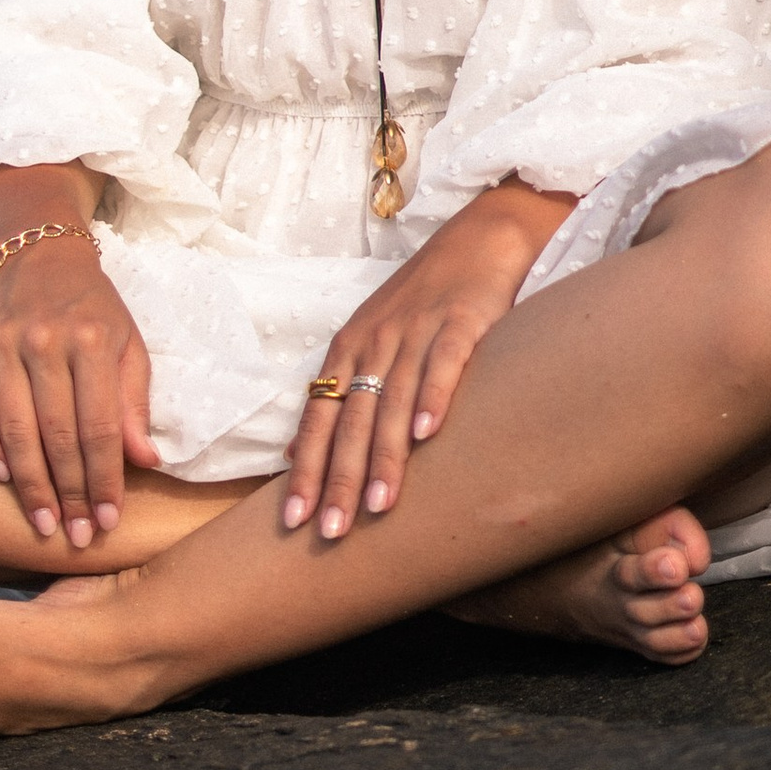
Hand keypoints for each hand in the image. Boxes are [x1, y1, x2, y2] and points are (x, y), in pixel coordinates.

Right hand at [0, 234, 157, 550]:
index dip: (105, 480)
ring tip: (44, 524)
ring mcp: (1, 342)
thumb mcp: (126, 341)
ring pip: (16, 429)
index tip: (109, 520)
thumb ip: (134, 400)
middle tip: (77, 536)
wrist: (37, 250)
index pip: (100, 427)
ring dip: (31, 485)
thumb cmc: (90, 305)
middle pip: (59, 435)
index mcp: (92, 339)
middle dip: (71, 493)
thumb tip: (147, 460)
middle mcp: (45, 340)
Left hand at [282, 186, 566, 541]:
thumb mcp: (369, 337)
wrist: (478, 237)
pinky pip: (444, 363)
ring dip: (384, 456)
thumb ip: (337, 391)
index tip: (294, 521)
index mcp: (349, 347)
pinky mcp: (462, 320)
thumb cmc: (422, 299)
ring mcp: (418, 329)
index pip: (319, 416)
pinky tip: (427, 435)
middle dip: (339, 478)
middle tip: (332, 532)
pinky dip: (433, 398)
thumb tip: (292, 453)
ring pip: (392, 400)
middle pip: (351, 418)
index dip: (307, 468)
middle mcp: (376, 340)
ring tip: (378, 505)